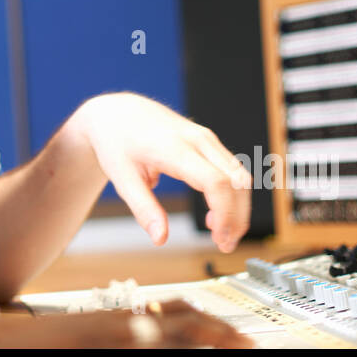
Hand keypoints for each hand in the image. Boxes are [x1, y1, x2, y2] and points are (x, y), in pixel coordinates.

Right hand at [0, 299, 252, 347]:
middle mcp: (123, 329)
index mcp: (120, 316)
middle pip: (185, 326)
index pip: (176, 309)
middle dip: (221, 335)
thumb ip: (124, 329)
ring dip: (202, 348)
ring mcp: (115, 345)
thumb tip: (155, 333)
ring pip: (173, 346)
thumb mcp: (90, 327)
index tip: (236, 331)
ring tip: (231, 352)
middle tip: (248, 345)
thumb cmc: (42, 340)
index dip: (210, 320)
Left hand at [74, 92, 250, 250]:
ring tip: (221, 235)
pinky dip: (232, 194)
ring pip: (239, 175)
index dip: (224, 213)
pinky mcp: (207, 140)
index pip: (215, 182)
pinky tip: (215, 214)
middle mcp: (197, 139)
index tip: (219, 239)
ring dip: (238, 207)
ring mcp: (205, 137)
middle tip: (225, 245)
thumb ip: (143, 209)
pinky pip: (231, 169)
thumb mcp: (121, 178)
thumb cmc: (117, 141)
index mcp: (174, 148)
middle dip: (237, 217)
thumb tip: (160, 238)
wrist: (117, 111)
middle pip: (236, 181)